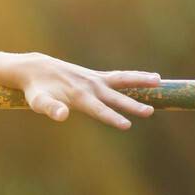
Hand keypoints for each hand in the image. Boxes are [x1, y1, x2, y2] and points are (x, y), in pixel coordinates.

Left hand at [12, 53, 159, 129]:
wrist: (36, 69)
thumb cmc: (36, 90)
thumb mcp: (38, 102)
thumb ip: (50, 108)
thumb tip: (61, 116)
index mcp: (78, 96)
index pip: (98, 110)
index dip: (112, 117)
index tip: (127, 125)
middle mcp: (90, 86)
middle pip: (114, 97)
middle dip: (131, 105)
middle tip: (149, 112)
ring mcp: (94, 79)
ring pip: (121, 80)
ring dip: (140, 80)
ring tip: (159, 81)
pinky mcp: (96, 76)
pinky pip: (119, 77)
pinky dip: (134, 76)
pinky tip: (152, 78)